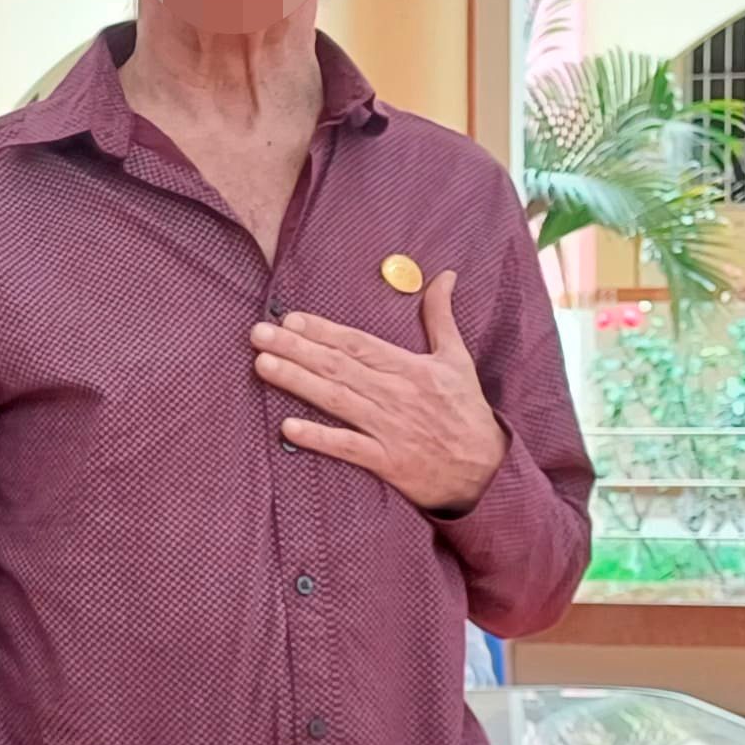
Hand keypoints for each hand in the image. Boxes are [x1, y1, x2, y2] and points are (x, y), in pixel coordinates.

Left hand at [249, 271, 508, 514]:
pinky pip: (348, 448)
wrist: (485, 469)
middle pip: (339, 367)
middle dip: (296, 348)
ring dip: (297, 382)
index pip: (359, 344)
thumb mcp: (457, 358)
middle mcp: (396, 395)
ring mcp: (389, 429)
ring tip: (263, 364)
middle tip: (258, 333)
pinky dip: (319, 438)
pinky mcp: (386, 462)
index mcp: (411, 368)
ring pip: (337, 401)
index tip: (290, 317)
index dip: (323, 330)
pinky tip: (287, 427)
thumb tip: (444, 275)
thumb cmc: (465, 410)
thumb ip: (442, 316)